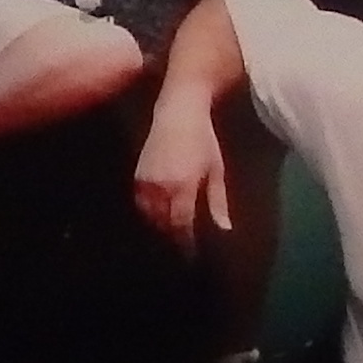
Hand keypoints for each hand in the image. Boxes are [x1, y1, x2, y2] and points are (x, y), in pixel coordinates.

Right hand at [131, 102, 231, 246]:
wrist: (178, 109)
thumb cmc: (203, 137)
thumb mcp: (216, 168)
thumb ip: (217, 200)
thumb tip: (224, 228)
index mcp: (184, 185)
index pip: (182, 223)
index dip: (186, 240)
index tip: (191, 252)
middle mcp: (162, 185)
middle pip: (164, 223)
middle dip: (173, 236)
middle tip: (181, 245)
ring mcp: (147, 179)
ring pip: (150, 215)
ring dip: (160, 226)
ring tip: (170, 233)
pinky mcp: (138, 174)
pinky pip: (140, 202)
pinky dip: (147, 212)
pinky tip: (156, 216)